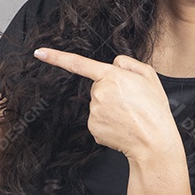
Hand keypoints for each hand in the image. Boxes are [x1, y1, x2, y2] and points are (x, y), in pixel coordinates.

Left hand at [32, 47, 180, 161]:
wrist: (154, 141)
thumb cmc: (154, 109)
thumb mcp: (149, 75)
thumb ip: (127, 63)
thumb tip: (112, 64)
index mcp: (112, 76)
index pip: (78, 63)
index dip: (56, 57)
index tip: (39, 52)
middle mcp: (99, 93)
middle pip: (97, 86)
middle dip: (111, 91)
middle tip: (131, 102)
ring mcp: (94, 111)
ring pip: (97, 104)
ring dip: (111, 108)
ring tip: (129, 115)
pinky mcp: (93, 127)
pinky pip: (98, 120)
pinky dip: (108, 123)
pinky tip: (122, 126)